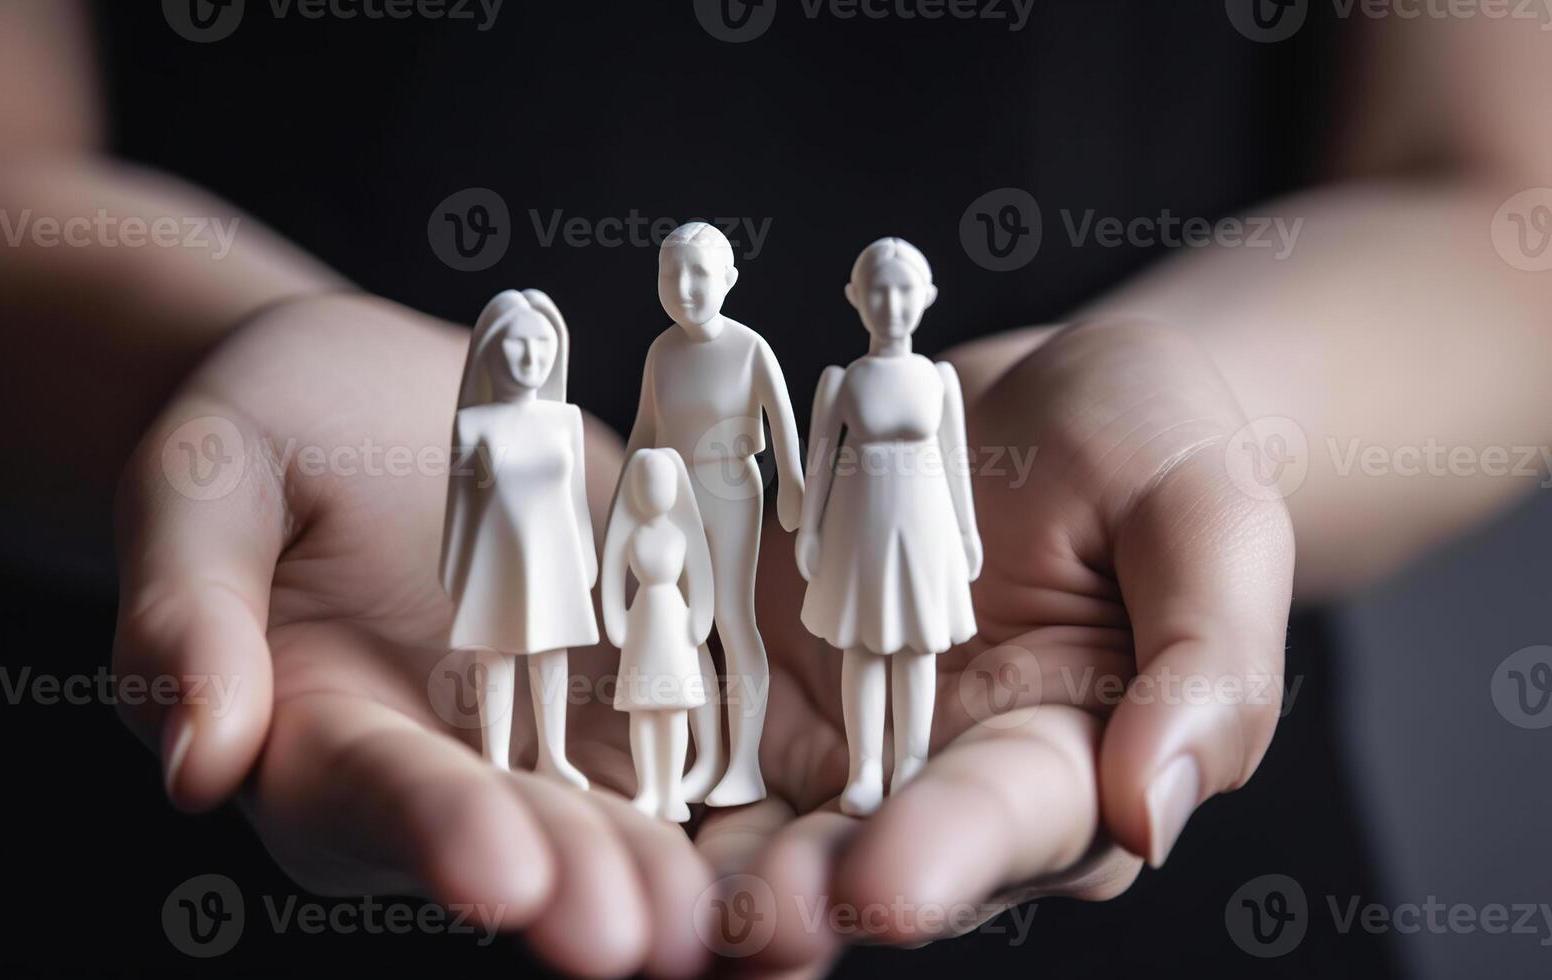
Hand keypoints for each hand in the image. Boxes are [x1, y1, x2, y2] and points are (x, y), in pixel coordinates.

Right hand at [112, 294, 714, 977]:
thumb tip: (193, 759)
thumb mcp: (203, 486)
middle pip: (513, 830)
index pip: (373, 795)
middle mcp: (442, 763)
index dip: (433, 833)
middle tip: (650, 933)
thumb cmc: (259, 433)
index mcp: (320, 736)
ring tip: (744, 916)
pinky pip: (692, 729)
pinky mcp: (630, 679)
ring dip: (679, 865)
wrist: (363, 397)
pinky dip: (745, 775)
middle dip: (581, 881)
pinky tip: (814, 813)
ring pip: (616, 809)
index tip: (496, 874)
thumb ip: (188, 608)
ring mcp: (544, 729)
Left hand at [697, 319, 1294, 969]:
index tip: (882, 887)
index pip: (1010, 818)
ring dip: (705, 861)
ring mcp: (846, 737)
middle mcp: (946, 777)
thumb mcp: (1210, 522)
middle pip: (869, 851)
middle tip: (740, 918)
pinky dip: (644, 760)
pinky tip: (581, 786)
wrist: (1046, 401)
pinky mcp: (766, 686)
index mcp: (1069, 757)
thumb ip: (1205, 667)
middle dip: (800, 892)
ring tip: (650, 884)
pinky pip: (696, 732)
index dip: (947, 854)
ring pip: (767, 820)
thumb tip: (1157, 811)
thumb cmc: (1154, 448)